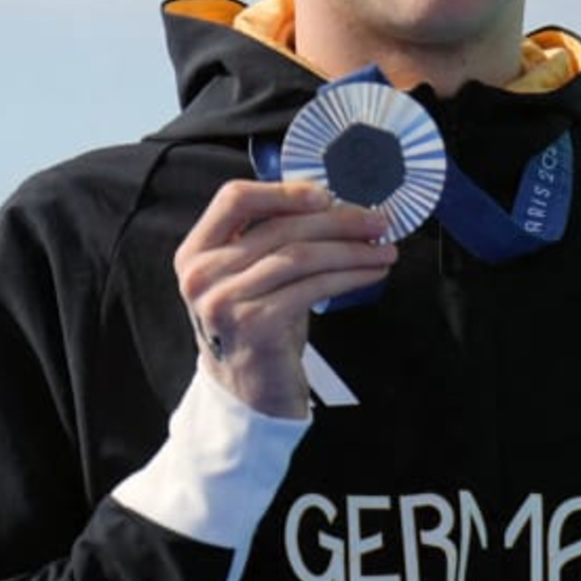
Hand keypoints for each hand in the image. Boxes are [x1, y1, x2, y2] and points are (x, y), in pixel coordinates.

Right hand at [174, 179, 397, 417]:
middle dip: (339, 220)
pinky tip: (370, 273)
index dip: (284, 191)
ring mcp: (225, 301)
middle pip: (280, 226)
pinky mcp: (256, 325)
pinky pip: (314, 286)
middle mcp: (203, 274)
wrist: (247, 389)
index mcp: (196, 251)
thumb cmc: (256, 323)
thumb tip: (335, 205)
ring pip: (301, 255)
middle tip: (378, 221)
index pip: (234, 198)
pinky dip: (350, 275)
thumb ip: (272, 237)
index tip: (327, 196)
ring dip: (353, 249)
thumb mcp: (250, 275)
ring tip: (383, 249)